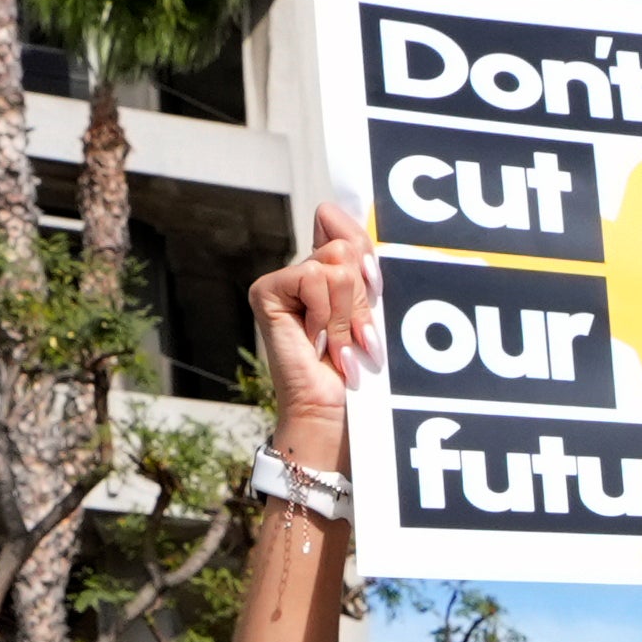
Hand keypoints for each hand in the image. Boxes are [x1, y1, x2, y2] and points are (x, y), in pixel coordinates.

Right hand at [248, 201, 380, 440]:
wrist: (339, 413)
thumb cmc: (363, 373)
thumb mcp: (375, 313)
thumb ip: (364, 269)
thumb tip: (345, 228)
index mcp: (334, 273)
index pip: (347, 227)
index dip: (366, 256)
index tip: (374, 289)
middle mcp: (307, 271)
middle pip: (347, 246)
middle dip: (361, 300)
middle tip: (357, 338)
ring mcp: (285, 281)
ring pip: (335, 265)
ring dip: (347, 316)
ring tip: (340, 346)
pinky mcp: (266, 291)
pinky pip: (312, 277)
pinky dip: (325, 314)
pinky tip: (317, 341)